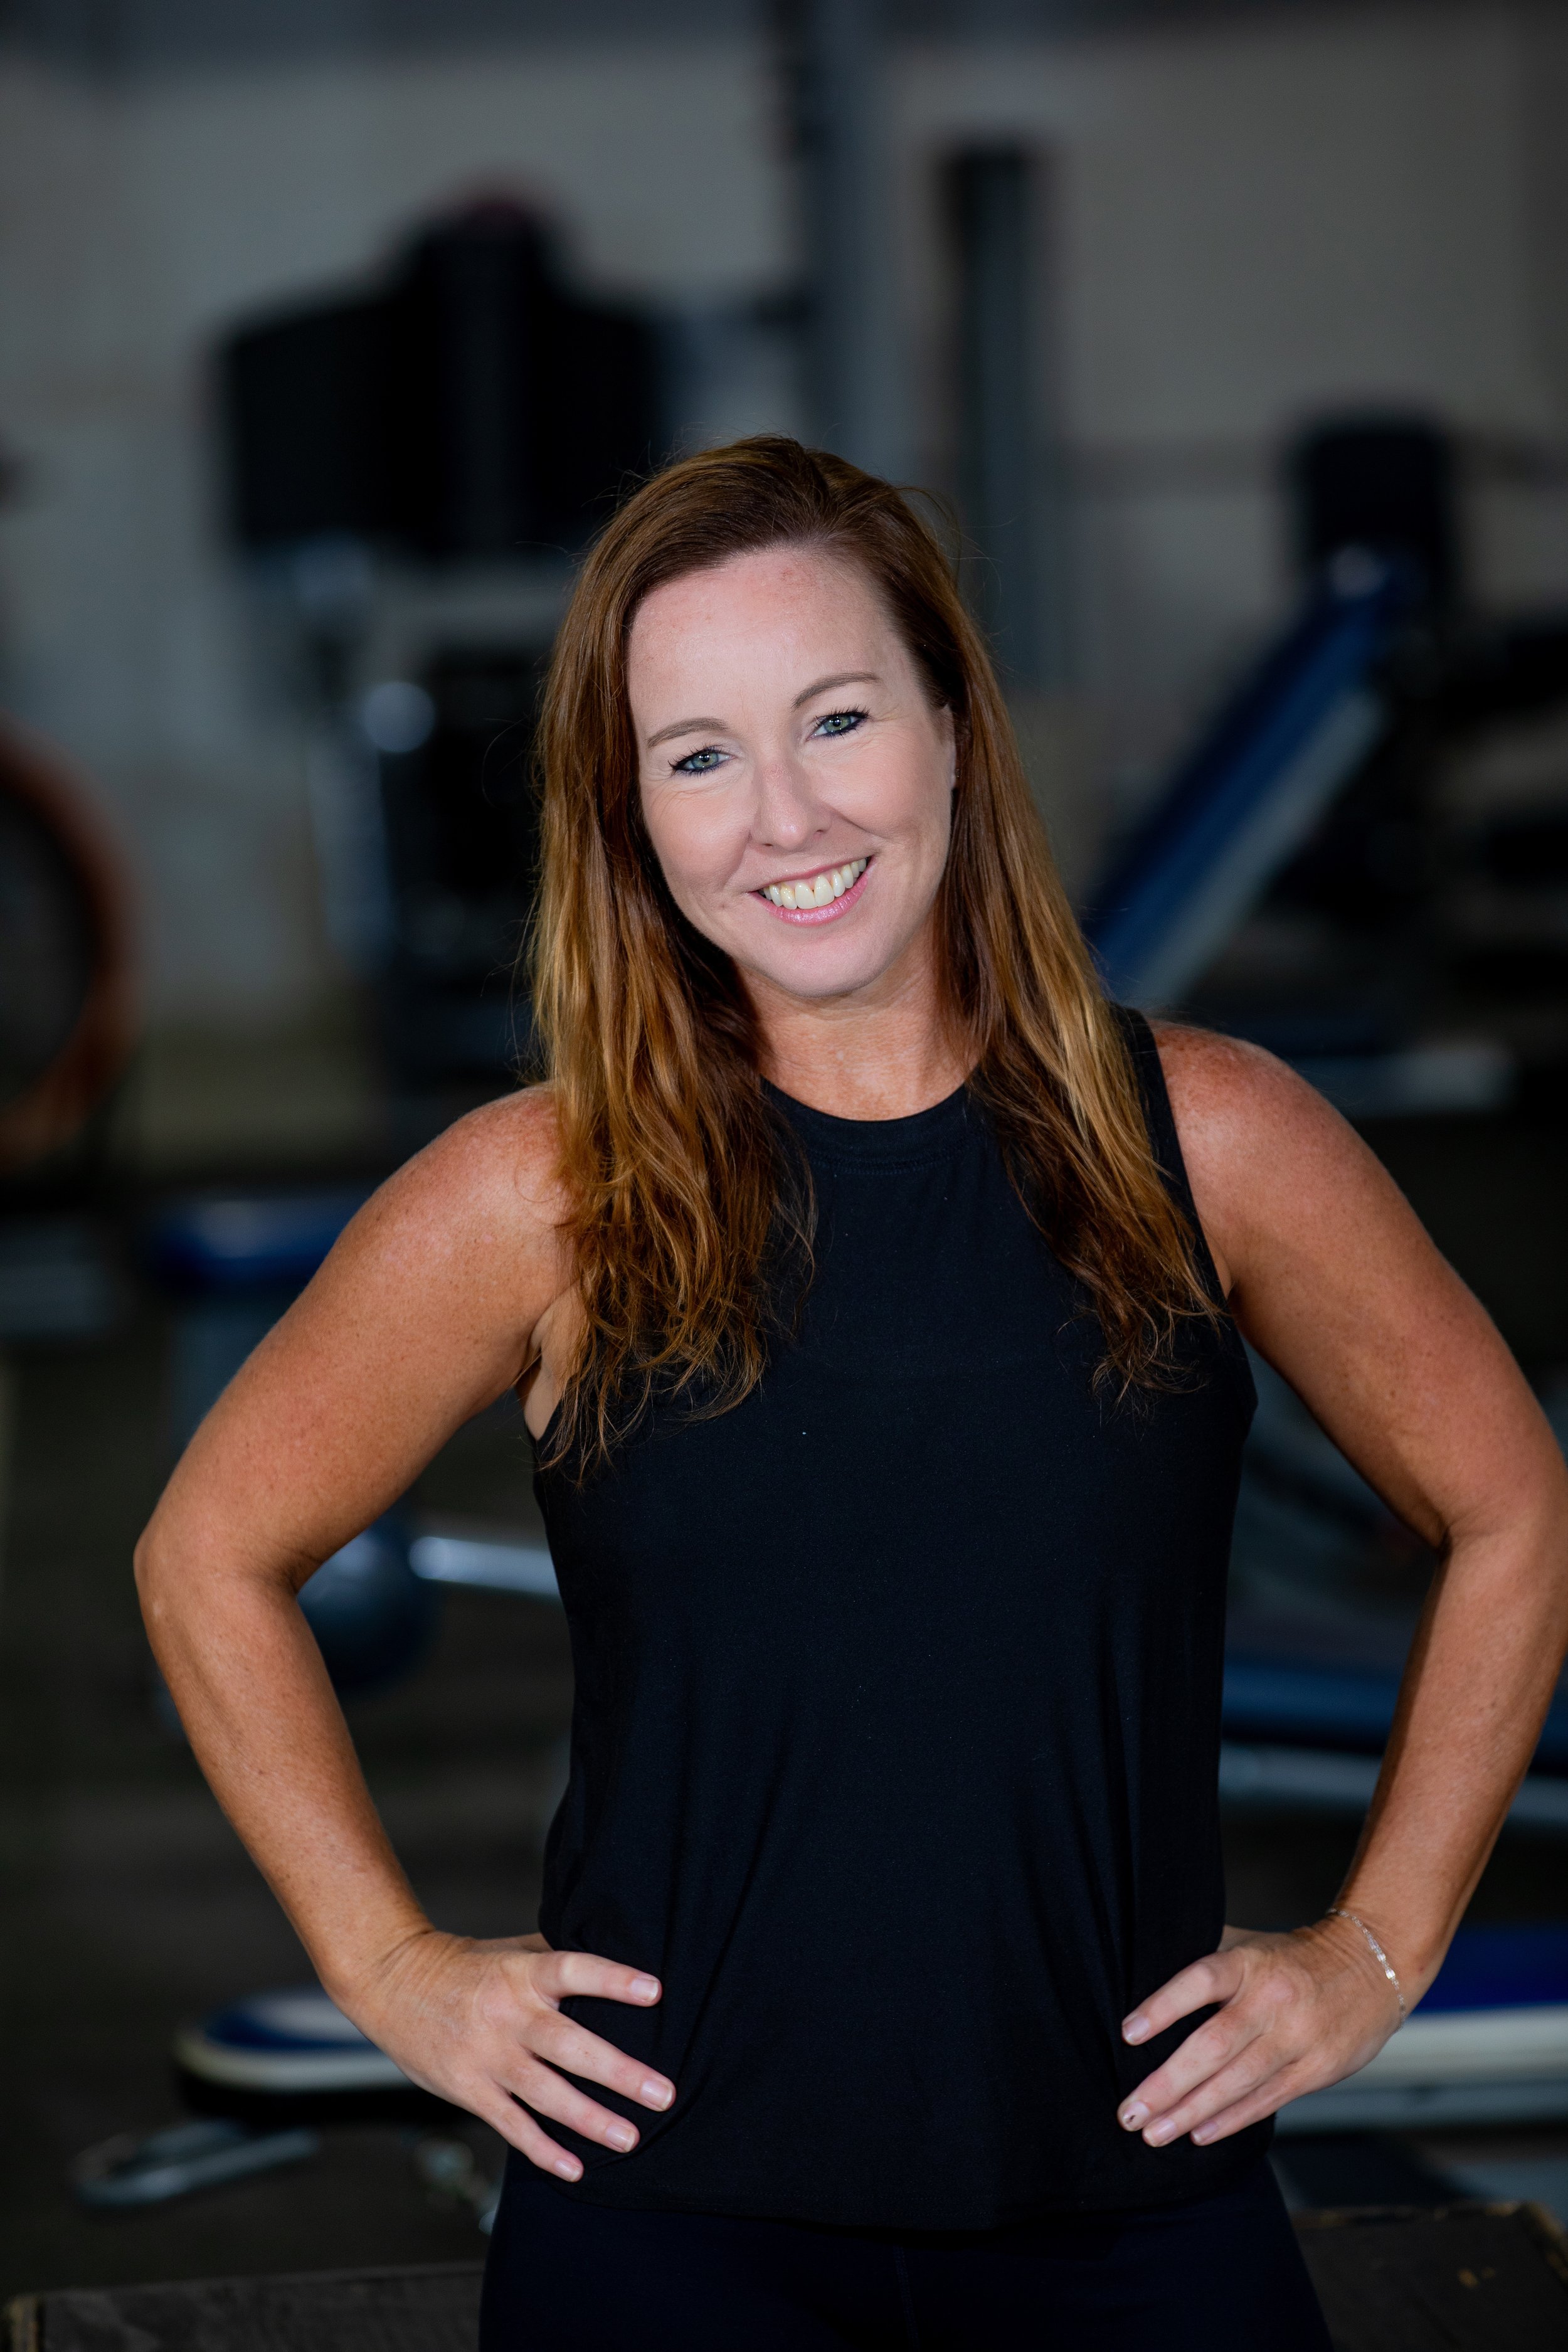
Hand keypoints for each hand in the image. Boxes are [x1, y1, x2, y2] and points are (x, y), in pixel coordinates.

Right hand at [341, 1929, 673, 2179]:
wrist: (392, 1983)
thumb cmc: (463, 1966)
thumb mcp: (510, 1950)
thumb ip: (556, 1958)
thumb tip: (616, 1955)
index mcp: (522, 1974)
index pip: (573, 1970)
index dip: (613, 1979)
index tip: (655, 1991)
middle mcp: (508, 2015)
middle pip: (568, 2044)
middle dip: (618, 2072)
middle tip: (662, 2093)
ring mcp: (487, 2056)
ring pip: (545, 2093)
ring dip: (590, 2118)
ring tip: (630, 2137)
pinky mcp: (469, 2089)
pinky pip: (511, 2125)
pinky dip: (543, 2149)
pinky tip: (573, 2167)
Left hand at [1115, 1915, 1404, 2149]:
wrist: (1371, 1968)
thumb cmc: (1291, 1960)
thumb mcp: (1249, 1944)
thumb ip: (1205, 1961)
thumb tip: (1143, 1977)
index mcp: (1248, 1963)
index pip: (1200, 1981)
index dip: (1163, 2007)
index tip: (1127, 2035)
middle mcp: (1271, 2000)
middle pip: (1213, 2045)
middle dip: (1167, 2084)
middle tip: (1129, 2111)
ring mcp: (1297, 2037)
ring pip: (1236, 2081)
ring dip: (1191, 2112)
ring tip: (1153, 2132)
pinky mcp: (1317, 2069)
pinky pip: (1266, 2099)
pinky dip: (1230, 2120)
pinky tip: (1199, 2134)